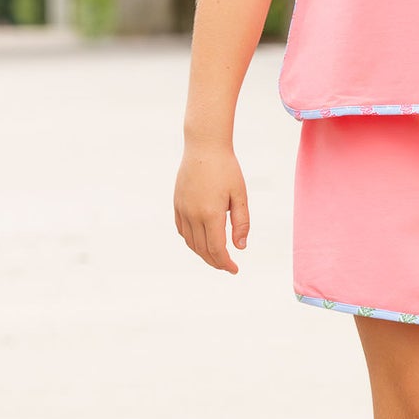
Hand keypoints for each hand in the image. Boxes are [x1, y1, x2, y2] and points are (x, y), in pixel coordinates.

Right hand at [174, 140, 250, 272]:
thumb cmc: (227, 170)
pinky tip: (201, 242)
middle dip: (215, 262)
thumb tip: (240, 248)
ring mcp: (182, 210)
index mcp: (210, 214)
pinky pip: (182, 230)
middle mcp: (193, 215)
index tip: (235, 270)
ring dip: (203, 254)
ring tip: (217, 257)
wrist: (204, 148)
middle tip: (228, 267)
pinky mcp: (177, 204)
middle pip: (202, 249)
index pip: (217, 249)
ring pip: (190, 242)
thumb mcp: (240, 196)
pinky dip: (191, 241)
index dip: (225, 263)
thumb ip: (241, 223)